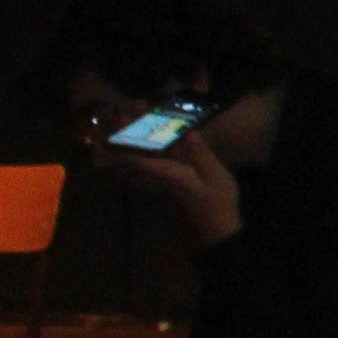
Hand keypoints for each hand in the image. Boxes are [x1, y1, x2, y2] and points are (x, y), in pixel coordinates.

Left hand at [99, 131, 243, 247]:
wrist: (216, 223)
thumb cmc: (217, 200)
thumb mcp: (215, 176)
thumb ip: (201, 154)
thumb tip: (189, 132)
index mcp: (169, 171)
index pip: (139, 156)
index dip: (128, 139)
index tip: (121, 121)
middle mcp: (160, 173)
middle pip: (134, 153)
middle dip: (126, 135)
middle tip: (120, 113)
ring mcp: (164, 174)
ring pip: (141, 155)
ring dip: (134, 138)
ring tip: (130, 118)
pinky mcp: (170, 175)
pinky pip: (151, 158)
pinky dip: (146, 146)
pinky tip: (153, 134)